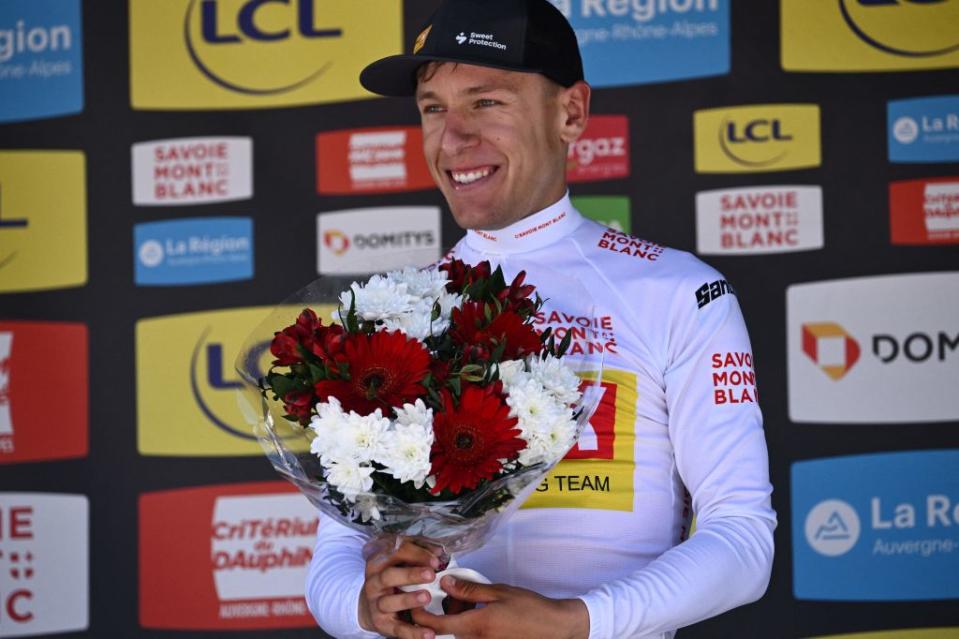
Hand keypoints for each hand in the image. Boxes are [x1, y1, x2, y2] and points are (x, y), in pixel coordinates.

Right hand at [359, 537, 441, 638]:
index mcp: (378, 562)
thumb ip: (419, 552)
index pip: (395, 554)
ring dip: (408, 599)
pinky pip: (398, 629)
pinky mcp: (382, 624)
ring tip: (426, 597)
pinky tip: (429, 633)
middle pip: (389, 576)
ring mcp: (376, 604)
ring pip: (389, 602)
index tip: (436, 561)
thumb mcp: (401, 561)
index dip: (416, 555)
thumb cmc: (394, 578)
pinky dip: (414, 633)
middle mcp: (374, 582)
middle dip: (410, 574)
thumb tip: (438, 552)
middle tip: (431, 574)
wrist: (371, 606)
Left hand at [411, 575, 589, 638]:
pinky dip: (471, 624)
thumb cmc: (530, 608)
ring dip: (460, 617)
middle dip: (446, 611)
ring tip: (476, 601)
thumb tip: (446, 582)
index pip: (437, 625)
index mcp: (476, 625)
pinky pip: (472, 636)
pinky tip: (483, 612)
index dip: (421, 616)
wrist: (554, 628)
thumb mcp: (499, 592)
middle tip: (457, 593)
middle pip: (448, 628)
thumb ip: (469, 590)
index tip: (416, 605)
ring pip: (460, 632)